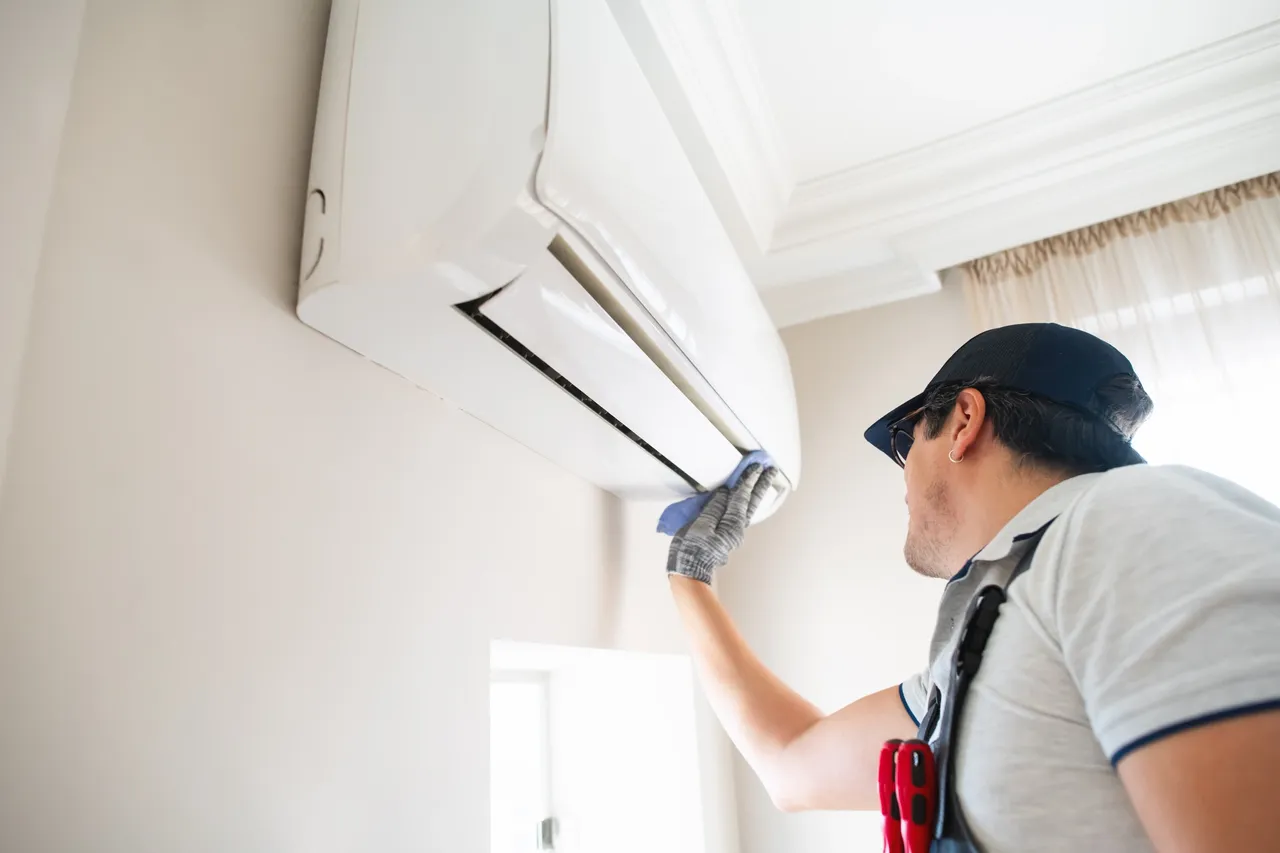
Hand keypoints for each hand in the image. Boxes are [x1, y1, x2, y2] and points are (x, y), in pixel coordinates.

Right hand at [667, 464, 777, 584]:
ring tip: (761, 480)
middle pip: (751, 502)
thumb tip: (725, 493)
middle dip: (761, 485)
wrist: (689, 570)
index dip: (748, 481)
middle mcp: (736, 529)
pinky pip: (737, 514)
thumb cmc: (692, 549)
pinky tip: (742, 498)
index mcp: (731, 525)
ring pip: (747, 508)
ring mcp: (732, 532)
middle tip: (771, 470)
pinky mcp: (725, 534)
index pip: (741, 498)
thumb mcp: (701, 525)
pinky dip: (743, 502)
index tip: (755, 467)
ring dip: (754, 493)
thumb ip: (714, 508)